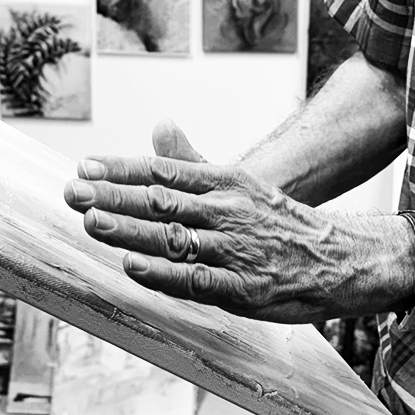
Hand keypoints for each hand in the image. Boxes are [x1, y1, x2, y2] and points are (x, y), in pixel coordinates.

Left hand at [62, 119, 414, 323]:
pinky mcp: (242, 287)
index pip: (164, 171)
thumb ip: (194, 163)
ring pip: (173, 237)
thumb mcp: (241, 183)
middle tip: (73, 192)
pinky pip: (194, 280)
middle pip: (161, 201)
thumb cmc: (280, 221)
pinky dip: (162, 273)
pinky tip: (133, 267)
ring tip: (93, 221)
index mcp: (226, 182)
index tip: (84, 166)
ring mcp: (234, 249)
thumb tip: (160, 127)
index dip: (121, 169)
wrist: (341, 257)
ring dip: (130, 230)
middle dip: (113, 196)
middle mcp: (227, 211)